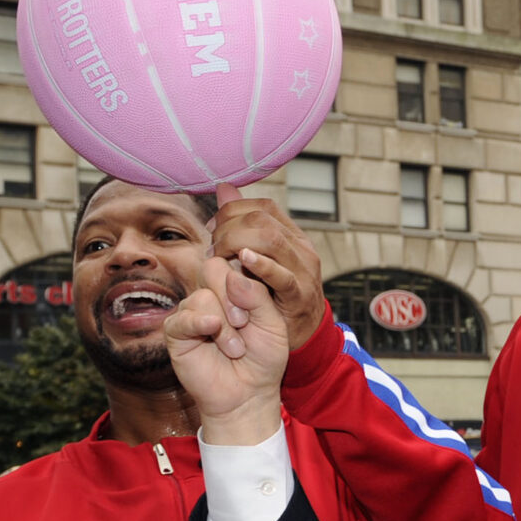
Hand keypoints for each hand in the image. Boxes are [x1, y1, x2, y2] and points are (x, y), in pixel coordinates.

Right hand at [167, 253, 288, 442]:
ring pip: (201, 296)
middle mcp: (211, 295)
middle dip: (232, 297)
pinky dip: (199, 323)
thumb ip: (258, 296)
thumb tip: (233, 274)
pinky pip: (182, 317)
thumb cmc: (263, 359)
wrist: (250, 394)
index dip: (245, 279)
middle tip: (243, 323)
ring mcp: (192, 312)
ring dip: (224, 324)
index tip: (256, 308)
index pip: (234, 262)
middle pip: (212, 268)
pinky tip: (212, 332)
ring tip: (235, 349)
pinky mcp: (176, 332)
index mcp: (235, 288)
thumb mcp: (272, 324)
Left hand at [211, 182, 326, 350]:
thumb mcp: (263, 257)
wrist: (307, 333)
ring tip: (220, 257)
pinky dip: (261, 265)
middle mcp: (301, 248)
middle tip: (212, 247)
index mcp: (293, 235)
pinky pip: (282, 275)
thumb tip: (223, 188)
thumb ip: (243, 224)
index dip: (232, 211)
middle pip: (262, 219)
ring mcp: (304, 271)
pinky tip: (243, 260)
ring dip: (236, 243)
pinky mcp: (300, 295)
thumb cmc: (279, 295)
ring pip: (270, 239)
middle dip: (228, 227)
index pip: (263, 206)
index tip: (213, 228)